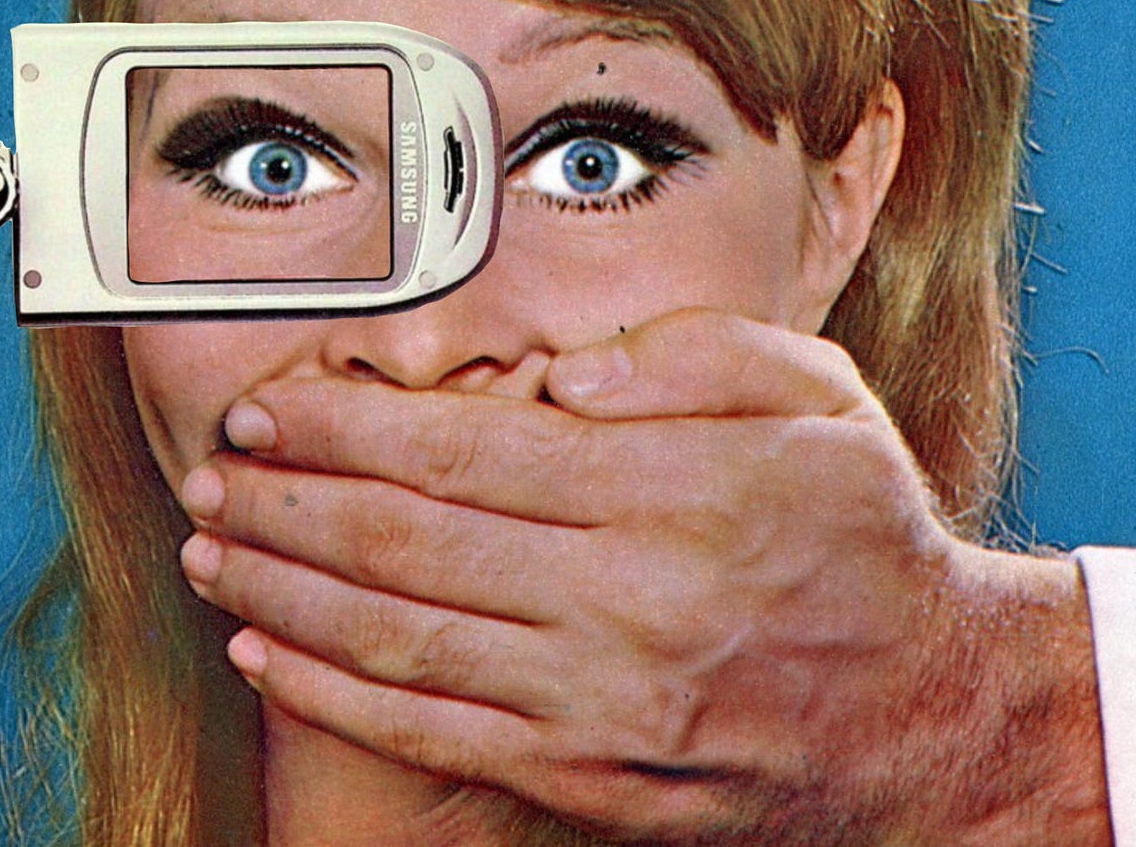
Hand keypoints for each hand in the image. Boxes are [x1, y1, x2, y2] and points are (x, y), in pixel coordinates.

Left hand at [178, 308, 1108, 842]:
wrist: (922, 714)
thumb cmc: (862, 534)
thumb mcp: (820, 398)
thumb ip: (694, 356)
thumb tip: (560, 376)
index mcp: (681, 489)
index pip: (465, 448)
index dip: (346, 426)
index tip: (272, 406)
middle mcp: (632, 600)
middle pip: (408, 541)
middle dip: (287, 500)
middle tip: (213, 470)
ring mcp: (604, 703)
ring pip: (399, 637)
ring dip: (284, 588)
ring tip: (212, 548)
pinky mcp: (590, 779)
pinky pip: (432, 732)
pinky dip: (333, 691)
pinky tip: (269, 648)